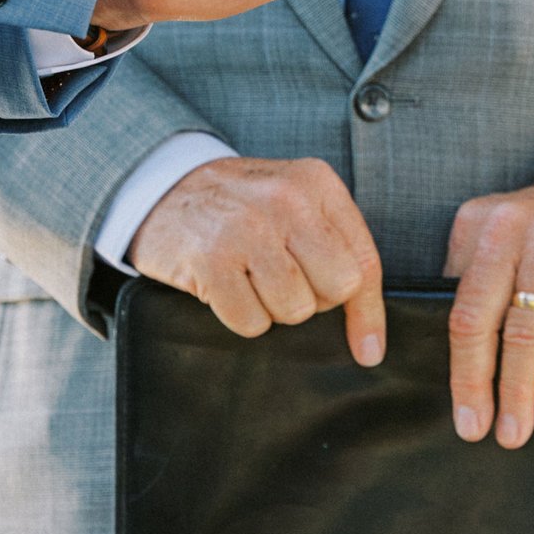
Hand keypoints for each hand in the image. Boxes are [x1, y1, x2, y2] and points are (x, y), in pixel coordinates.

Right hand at [126, 155, 387, 367]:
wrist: (162, 187)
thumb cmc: (242, 207)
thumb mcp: (297, 206)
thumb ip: (340, 256)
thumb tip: (371, 348)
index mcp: (316, 183)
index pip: (364, 262)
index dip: (365, 311)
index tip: (367, 349)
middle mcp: (286, 199)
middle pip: (336, 290)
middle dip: (313, 299)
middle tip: (282, 280)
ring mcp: (247, 228)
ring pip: (295, 309)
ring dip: (273, 308)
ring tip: (251, 277)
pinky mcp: (211, 259)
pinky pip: (251, 322)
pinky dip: (240, 315)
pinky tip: (226, 286)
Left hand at [445, 163, 533, 447]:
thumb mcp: (507, 229)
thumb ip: (478, 272)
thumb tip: (458, 351)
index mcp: (480, 225)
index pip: (456, 306)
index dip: (458, 366)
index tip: (462, 413)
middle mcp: (511, 228)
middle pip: (480, 320)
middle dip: (479, 384)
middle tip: (480, 431)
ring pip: (526, 331)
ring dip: (521, 390)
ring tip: (518, 429)